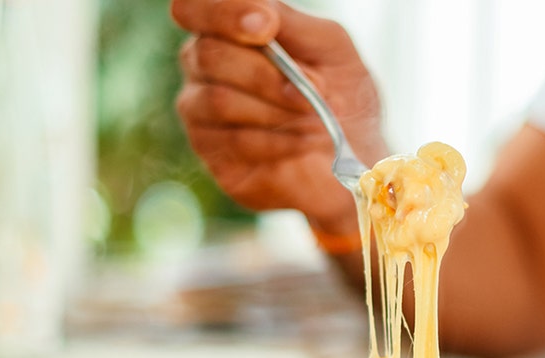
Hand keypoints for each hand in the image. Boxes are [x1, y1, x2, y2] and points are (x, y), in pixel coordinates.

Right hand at [171, 0, 387, 233]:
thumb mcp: (331, 48)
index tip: (266, 27)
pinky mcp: (211, 152)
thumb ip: (293, 23)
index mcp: (228, 28)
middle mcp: (203, 64)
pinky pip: (235, 142)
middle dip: (268, 75)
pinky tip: (305, 142)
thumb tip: (262, 15)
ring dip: (278, 110)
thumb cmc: (339, 93)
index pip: (193, 8)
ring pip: (220, 100)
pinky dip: (280, 141)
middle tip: (318, 88)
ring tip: (317, 119)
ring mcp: (200, 108)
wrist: (352, 155)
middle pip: (209, 55)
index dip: (221, 14)